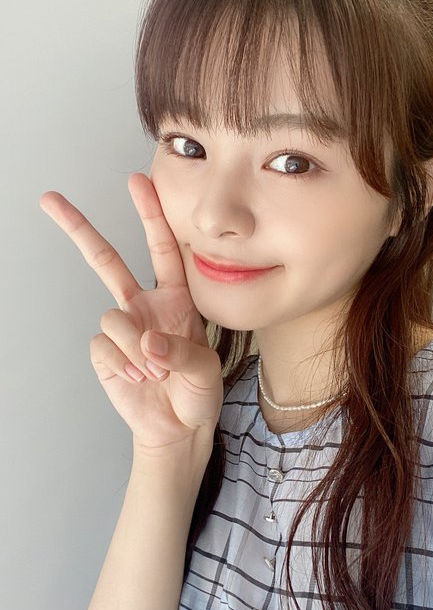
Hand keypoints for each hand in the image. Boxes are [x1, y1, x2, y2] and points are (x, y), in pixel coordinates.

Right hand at [39, 173, 222, 454]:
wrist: (178, 428)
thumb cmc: (198, 393)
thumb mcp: (205, 370)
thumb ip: (180, 351)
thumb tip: (146, 339)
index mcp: (176, 300)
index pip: (162, 249)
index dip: (151, 215)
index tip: (138, 181)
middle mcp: (144, 306)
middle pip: (107, 261)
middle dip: (80, 230)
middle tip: (51, 200)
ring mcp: (121, 328)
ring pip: (114, 317)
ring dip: (137, 348)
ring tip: (157, 372)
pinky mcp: (104, 352)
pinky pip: (104, 345)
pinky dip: (124, 363)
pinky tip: (139, 377)